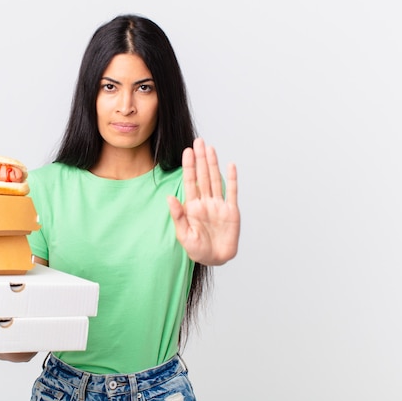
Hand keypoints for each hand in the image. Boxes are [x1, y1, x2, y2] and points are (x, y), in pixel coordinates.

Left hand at [167, 138, 239, 264]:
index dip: (189, 167)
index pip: (190, 182)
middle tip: (198, 141)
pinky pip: (232, 192)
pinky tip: (230, 165)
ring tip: (210, 148)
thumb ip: (178, 215)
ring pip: (216, 180)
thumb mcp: (184, 234)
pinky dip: (232, 179)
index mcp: (193, 206)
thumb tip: (169, 197)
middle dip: (200, 159)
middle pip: (203, 176)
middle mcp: (206, 202)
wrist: (215, 259)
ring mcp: (219, 205)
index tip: (187, 152)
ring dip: (213, 164)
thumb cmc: (197, 249)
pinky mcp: (231, 211)